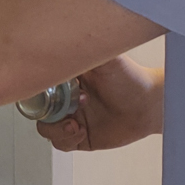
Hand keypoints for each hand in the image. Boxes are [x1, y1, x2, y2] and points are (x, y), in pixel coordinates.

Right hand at [38, 57, 162, 151]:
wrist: (149, 106)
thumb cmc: (130, 79)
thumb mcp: (104, 59)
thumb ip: (81, 50)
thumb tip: (60, 41)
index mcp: (66, 76)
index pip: (38, 82)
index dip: (34, 89)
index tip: (41, 92)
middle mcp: (67, 96)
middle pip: (38, 107)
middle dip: (47, 112)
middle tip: (65, 108)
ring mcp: (72, 116)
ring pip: (46, 128)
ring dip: (56, 128)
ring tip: (74, 123)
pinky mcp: (79, 135)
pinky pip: (60, 143)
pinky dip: (66, 139)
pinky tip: (81, 131)